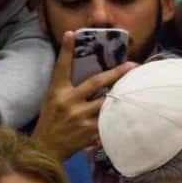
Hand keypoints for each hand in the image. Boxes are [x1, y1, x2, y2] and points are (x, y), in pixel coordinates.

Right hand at [32, 32, 136, 161]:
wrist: (46, 149)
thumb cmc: (51, 121)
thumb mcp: (52, 100)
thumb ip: (66, 86)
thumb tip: (80, 68)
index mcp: (57, 92)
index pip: (62, 67)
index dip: (66, 50)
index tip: (72, 34)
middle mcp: (69, 101)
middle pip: (96, 82)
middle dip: (116, 73)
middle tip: (131, 65)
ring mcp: (80, 116)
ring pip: (106, 100)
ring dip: (121, 93)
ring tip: (136, 86)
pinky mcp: (89, 130)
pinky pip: (108, 118)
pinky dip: (117, 113)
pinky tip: (129, 109)